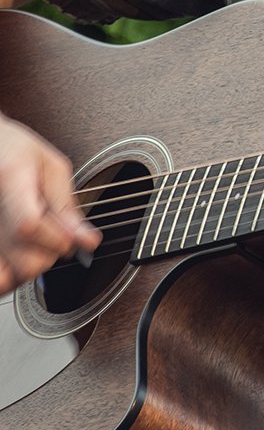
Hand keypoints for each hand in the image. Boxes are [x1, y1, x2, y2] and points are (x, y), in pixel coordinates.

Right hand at [0, 115, 99, 294]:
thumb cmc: (14, 149)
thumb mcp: (51, 166)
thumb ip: (67, 205)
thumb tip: (88, 241)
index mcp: (11, 178)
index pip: (29, 225)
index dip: (58, 238)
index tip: (74, 235)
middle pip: (25, 260)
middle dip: (53, 253)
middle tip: (57, 233)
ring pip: (13, 276)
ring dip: (33, 265)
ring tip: (37, 242)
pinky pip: (0, 280)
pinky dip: (12, 276)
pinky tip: (21, 257)